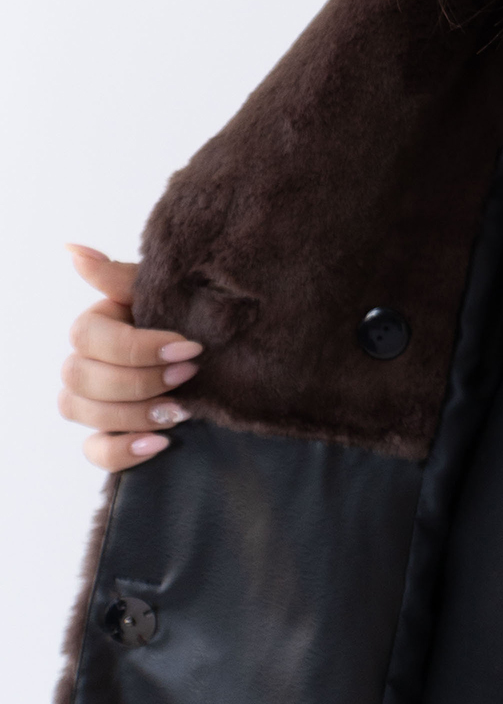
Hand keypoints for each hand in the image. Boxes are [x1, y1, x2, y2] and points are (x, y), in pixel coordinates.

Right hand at [59, 246, 204, 470]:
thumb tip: (73, 251)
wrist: (228, 361)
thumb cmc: (195, 320)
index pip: (88, 337)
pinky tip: (160, 443)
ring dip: (132, 414)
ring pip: (81, 412)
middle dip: (138, 381)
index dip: (135, 348)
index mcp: (97, 325)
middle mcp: (85, 363)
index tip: (188, 347)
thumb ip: (122, 278)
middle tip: (189, 377)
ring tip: (181, 412)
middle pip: (79, 377)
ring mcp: (92, 402)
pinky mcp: (109, 436)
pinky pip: (95, 451)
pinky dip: (123, 451)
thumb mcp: (168, 295)